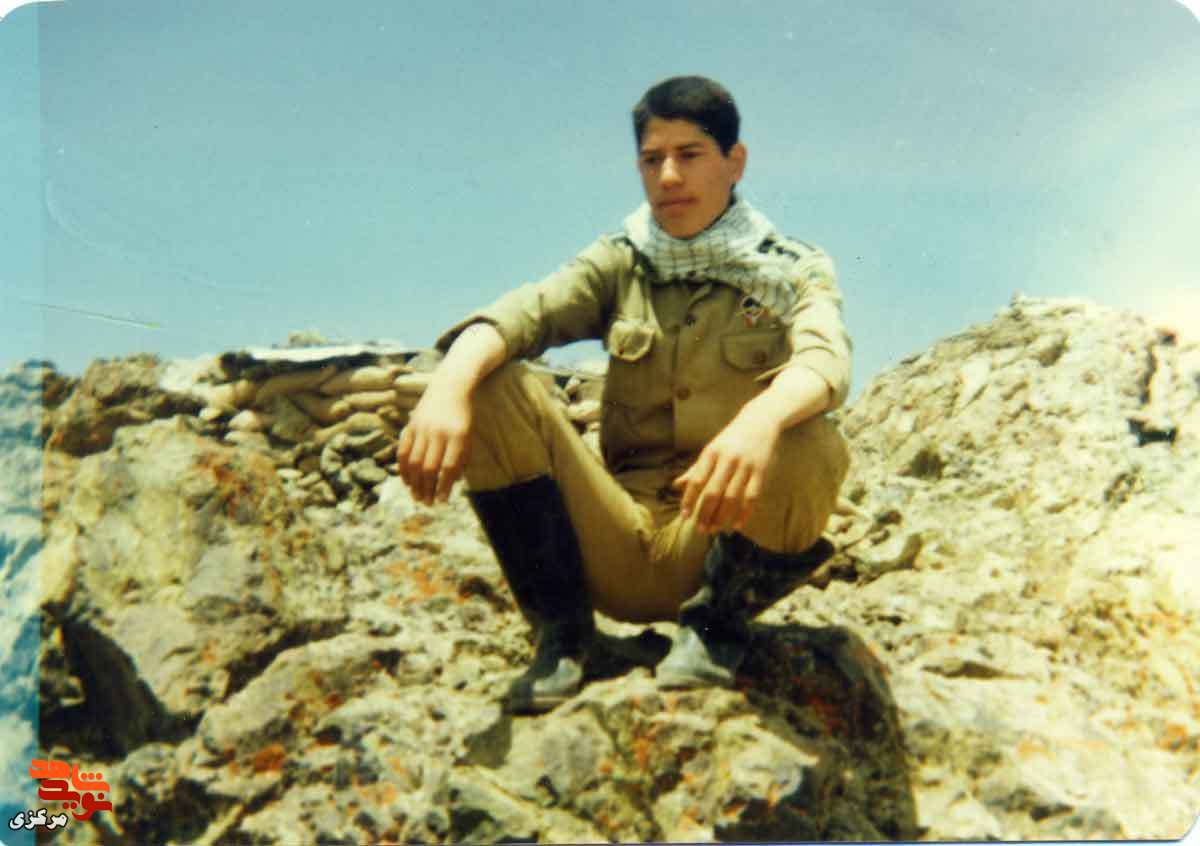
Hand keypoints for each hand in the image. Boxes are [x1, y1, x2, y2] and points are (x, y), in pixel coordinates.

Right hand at [396, 381, 472, 504]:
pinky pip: (404, 451)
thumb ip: (462, 458)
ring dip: (414, 483)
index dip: (444, 486)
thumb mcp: (469, 436)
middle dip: (427, 489)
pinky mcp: (411, 425)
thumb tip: (451, 484)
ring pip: (414, 462)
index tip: (442, 500)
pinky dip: (404, 468)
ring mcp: (423, 428)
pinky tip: (407, 481)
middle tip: (427, 503)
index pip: (449, 467)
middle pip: (429, 467)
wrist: (450, 387)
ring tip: (416, 497)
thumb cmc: (463, 416)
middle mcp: (439, 433)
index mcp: (458, 436)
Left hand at [672, 406, 780, 534]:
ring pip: (732, 497)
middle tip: (699, 530)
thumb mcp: (711, 449)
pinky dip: (744, 514)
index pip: (697, 480)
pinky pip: (752, 497)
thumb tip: (677, 485)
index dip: (689, 500)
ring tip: (714, 530)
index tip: (684, 516)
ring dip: (722, 517)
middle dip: (705, 513)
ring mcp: (746, 466)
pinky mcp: (761, 472)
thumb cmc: (731, 439)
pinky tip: (736, 526)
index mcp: (712, 453)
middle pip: (714, 492)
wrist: (759, 421)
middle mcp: (728, 459)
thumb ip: (695, 469)